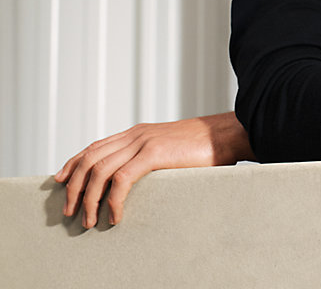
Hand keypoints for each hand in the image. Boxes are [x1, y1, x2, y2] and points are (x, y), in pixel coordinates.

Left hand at [54, 111, 252, 227]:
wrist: (228, 133)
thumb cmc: (205, 147)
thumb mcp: (171, 148)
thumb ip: (151, 157)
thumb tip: (138, 179)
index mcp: (138, 132)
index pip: (95, 146)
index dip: (73, 163)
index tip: (59, 181)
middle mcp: (136, 134)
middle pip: (90, 158)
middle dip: (73, 187)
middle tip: (70, 213)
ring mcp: (144, 141)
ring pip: (100, 170)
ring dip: (89, 199)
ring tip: (89, 222)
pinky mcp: (155, 153)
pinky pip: (122, 179)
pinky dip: (113, 201)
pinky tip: (115, 217)